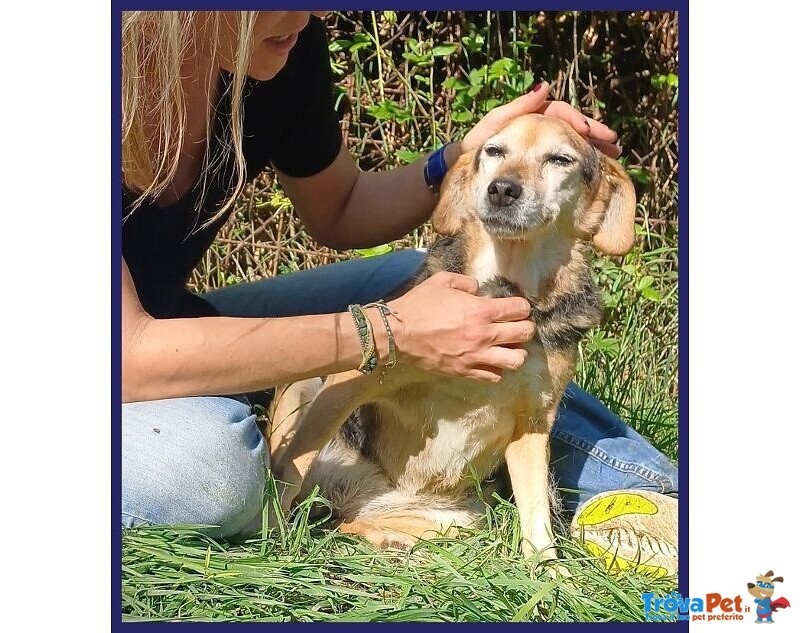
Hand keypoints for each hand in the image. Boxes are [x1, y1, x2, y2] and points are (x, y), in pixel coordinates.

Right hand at [387, 271, 535, 382]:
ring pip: (516, 360)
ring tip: (508, 347)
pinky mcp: (465, 371)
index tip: (516, 308)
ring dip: (517, 352)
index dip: (522, 307)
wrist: (398, 333)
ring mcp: (476, 356)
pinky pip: (494, 376)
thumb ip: (466, 282)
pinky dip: (497, 369)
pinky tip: (490, 361)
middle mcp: (484, 335)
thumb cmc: (419, 305)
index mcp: (481, 311)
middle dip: (526, 328)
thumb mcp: (442, 281)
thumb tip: (477, 290)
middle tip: (518, 326)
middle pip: (524, 334)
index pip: (519, 309)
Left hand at [458, 81, 620, 158]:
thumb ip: (517, 109)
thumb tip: (545, 87)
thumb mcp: (494, 125)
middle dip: (593, 133)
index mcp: (530, 117)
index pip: (560, 112)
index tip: (588, 130)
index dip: (576, 120)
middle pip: (571, 126)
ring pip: (571, 142)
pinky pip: (563, 158)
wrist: (463, 169)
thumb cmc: (475, 144)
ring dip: (592, 146)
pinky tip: (592, 166)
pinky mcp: (538, 162)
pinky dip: (579, 160)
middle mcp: (538, 128)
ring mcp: (539, 145)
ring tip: (610, 154)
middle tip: (612, 143)